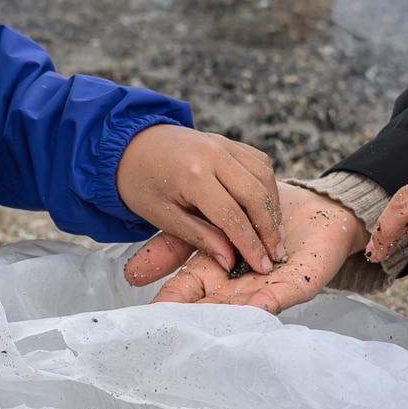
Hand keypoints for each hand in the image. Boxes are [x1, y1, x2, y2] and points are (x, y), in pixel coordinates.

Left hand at [115, 125, 281, 275]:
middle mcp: (213, 154)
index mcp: (192, 175)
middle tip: (276, 255)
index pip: (232, 216)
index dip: (250, 244)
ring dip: (273, 209)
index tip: (262, 266)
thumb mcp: (162, 217)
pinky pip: (259, 163)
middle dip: (269, 229)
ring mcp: (224, 144)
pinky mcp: (230, 141)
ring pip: (263, 177)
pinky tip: (266, 209)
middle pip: (255, 195)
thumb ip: (198, 236)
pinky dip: (267, 187)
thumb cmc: (141, 184)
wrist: (131, 145)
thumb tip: (230, 260)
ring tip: (275, 236)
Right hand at [142, 182, 366, 312]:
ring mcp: (266, 290)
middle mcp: (236, 290)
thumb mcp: (206, 222)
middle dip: (196, 320)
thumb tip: (130, 274)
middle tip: (176, 330)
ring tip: (211, 323)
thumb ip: (177, 244)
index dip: (168, 306)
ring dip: (229, 315)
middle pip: (211, 310)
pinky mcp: (297, 284)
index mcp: (212, 275)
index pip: (184, 295)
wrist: (313, 208)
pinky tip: (260, 304)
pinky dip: (271, 300)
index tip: (148, 316)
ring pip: (243, 308)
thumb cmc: (260, 216)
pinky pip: (284, 295)